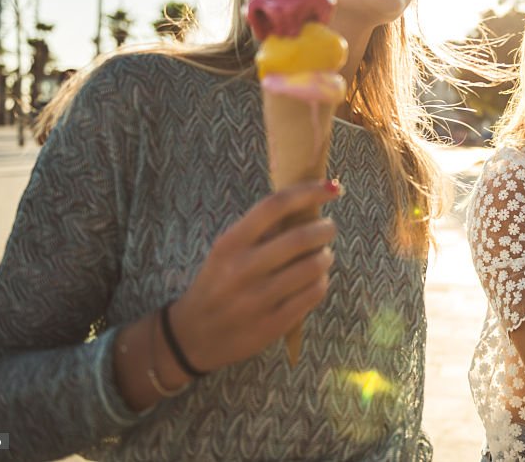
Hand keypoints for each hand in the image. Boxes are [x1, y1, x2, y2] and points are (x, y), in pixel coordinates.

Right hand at [168, 180, 340, 372]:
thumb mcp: (226, 252)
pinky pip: (312, 295)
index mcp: (230, 244)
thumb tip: (307, 203)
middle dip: (325, 229)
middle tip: (328, 228)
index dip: (309, 192)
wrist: (193, 337)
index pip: (275, 205)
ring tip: (322, 256)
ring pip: (312, 267)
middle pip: (300, 238)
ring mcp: (257, 299)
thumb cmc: (217, 284)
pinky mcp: (272, 324)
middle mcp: (243, 269)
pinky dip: (321, 282)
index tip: (331, 187)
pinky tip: (316, 280)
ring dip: (325, 256)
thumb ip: (260, 231)